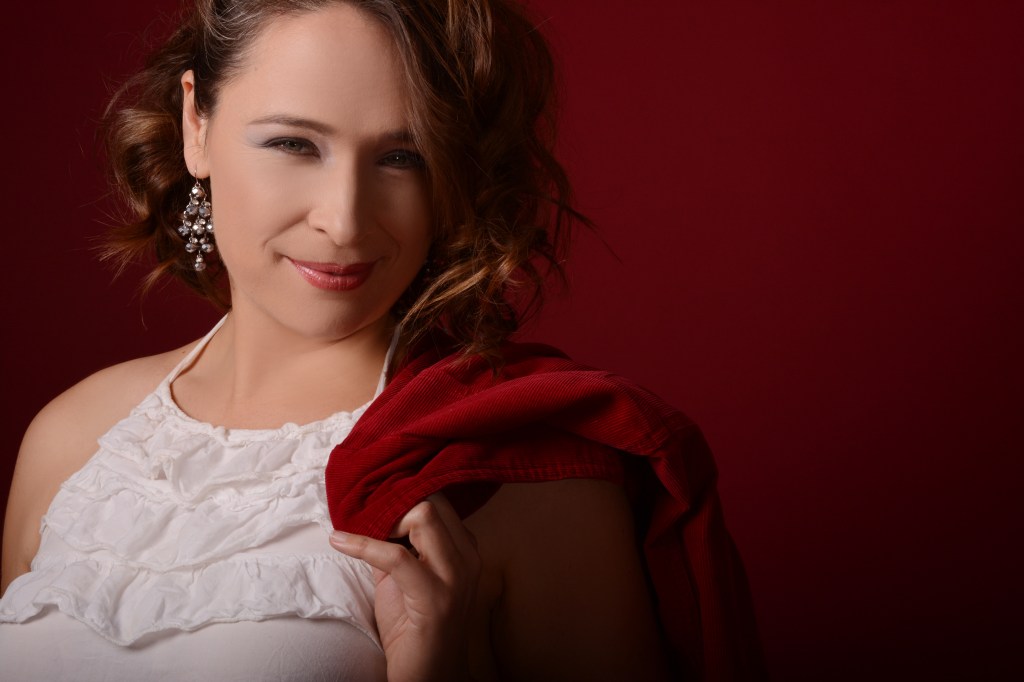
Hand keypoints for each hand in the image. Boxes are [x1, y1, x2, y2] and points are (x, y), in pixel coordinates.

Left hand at [329, 493, 480, 681]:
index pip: (438, 498)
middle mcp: (468, 557)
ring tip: (356, 533)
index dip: (403, 493)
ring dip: (383, 520)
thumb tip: (367, 512)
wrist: (429, 676)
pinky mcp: (435, 598)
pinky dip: (362, 545)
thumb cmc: (414, 628)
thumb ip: (396, 544)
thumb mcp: (405, 577)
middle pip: (432, 500)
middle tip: (364, 518)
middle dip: (393, 502)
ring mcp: (456, 577)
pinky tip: (340, 542)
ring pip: (422, 517)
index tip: (372, 497)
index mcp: (465, 549)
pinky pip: (395, 556)